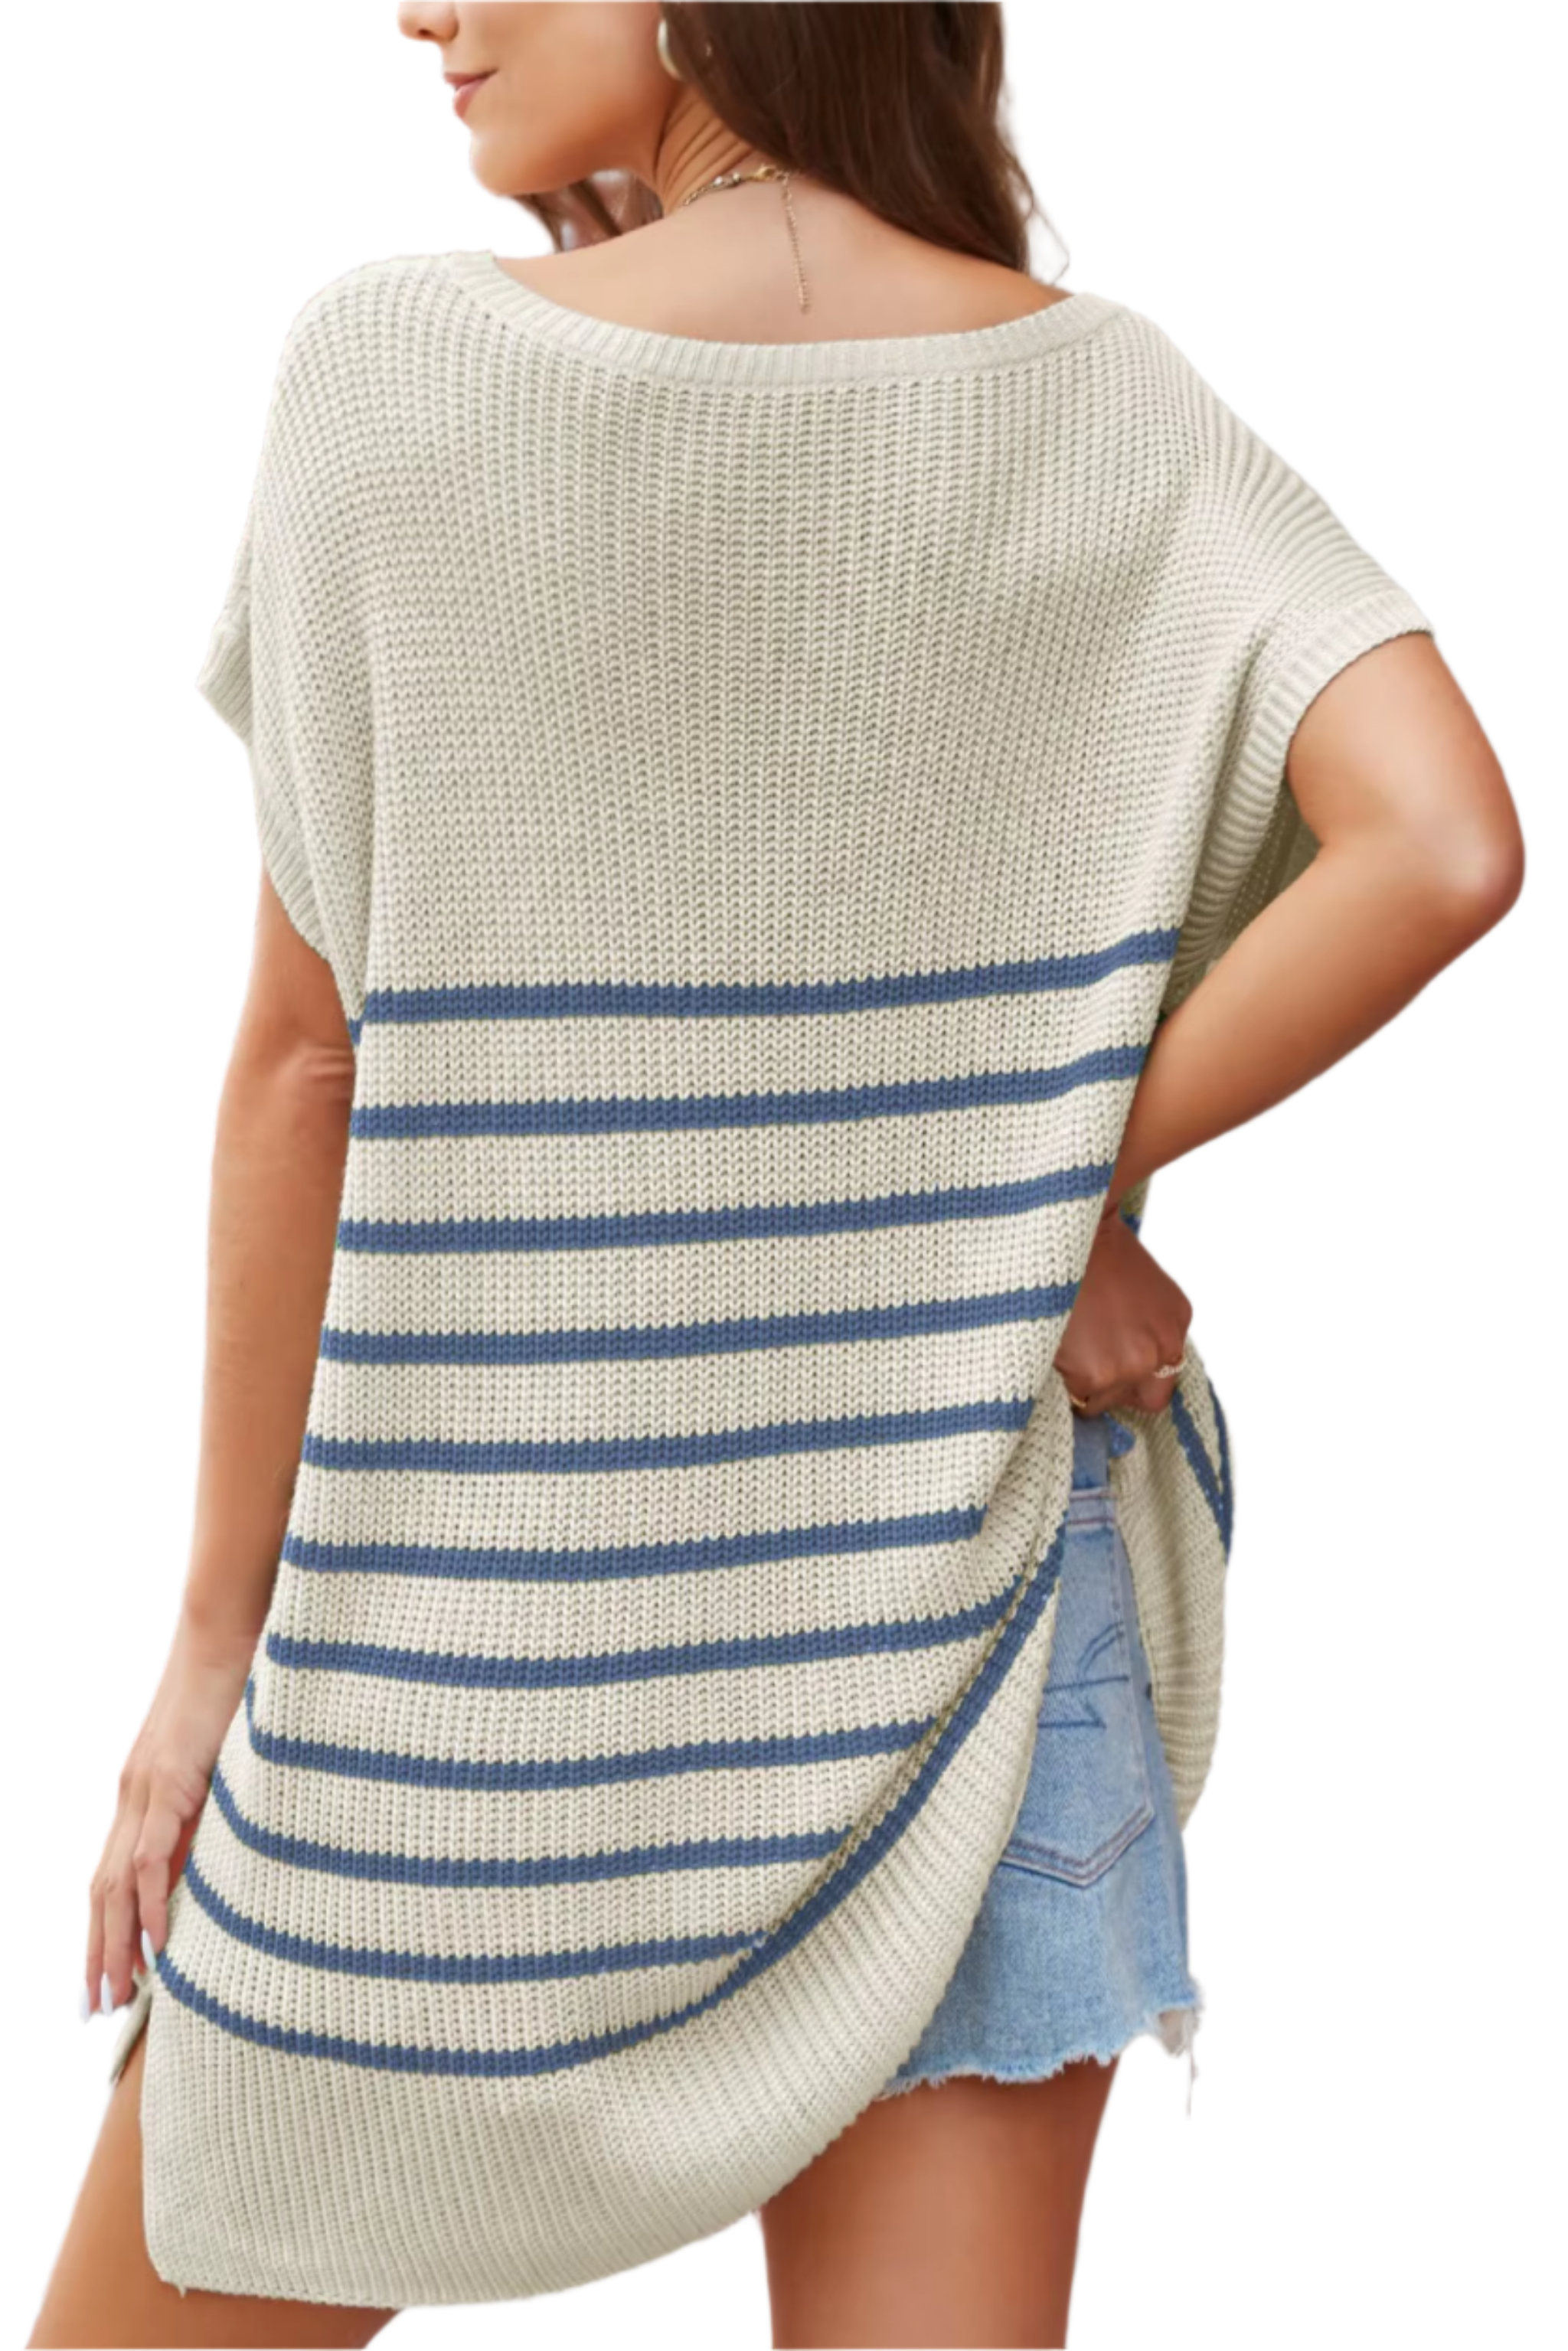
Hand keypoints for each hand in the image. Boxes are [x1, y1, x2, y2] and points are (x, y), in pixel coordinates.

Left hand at [82, 1614, 256, 2018]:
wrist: (226, 1627)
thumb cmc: (235, 1679)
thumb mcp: (227, 1751)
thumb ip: (222, 1792)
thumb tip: (241, 1831)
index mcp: (144, 1791)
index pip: (113, 1874)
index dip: (105, 1927)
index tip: (106, 1975)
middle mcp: (133, 1795)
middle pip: (102, 1891)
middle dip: (98, 1952)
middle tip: (97, 2007)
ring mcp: (146, 1789)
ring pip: (116, 1885)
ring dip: (114, 1944)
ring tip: (116, 1995)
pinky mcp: (169, 1780)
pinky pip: (152, 1856)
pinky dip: (151, 1904)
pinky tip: (155, 1943)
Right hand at [1054, 1211, 1192, 1417]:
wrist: (1067, 1233)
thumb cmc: (1094, 1249)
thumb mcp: (1143, 1285)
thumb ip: (1144, 1329)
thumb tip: (1123, 1357)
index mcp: (1173, 1328)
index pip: (1159, 1385)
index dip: (1130, 1381)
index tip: (1105, 1370)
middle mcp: (1158, 1352)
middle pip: (1132, 1397)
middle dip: (1107, 1387)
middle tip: (1080, 1362)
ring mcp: (1129, 1366)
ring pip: (1097, 1400)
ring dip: (1077, 1382)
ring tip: (1060, 1345)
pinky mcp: (1094, 1376)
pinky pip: (1071, 1396)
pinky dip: (1055, 1379)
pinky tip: (1048, 1347)